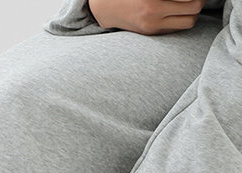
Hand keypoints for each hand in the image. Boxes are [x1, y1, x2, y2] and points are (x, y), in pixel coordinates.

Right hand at [88, 0, 206, 34]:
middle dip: (199, 2)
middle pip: (193, 13)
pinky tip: (175, 10)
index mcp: (154, 3)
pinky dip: (180, 19)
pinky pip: (175, 28)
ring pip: (188, 23)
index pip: (191, 1)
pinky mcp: (151, 33)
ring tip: (188, 3)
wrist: (107, 8)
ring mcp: (153, 28)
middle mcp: (154, 17)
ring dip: (192, 13)